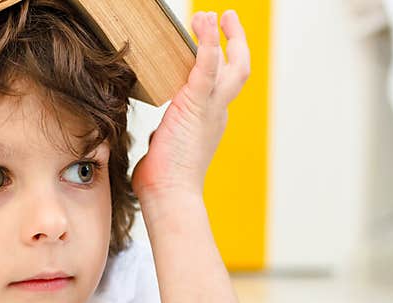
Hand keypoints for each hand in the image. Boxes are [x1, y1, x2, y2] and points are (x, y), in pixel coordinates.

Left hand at [131, 10, 249, 204]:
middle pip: (237, 70)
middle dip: (235, 43)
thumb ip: (165, 138)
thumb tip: (155, 139)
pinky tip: (205, 23)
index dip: (218, 66)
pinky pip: (206, 67)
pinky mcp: (196, 107)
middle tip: (226, 20)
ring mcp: (211, 110)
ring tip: (212, 15)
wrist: (170, 196)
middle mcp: (217, 114)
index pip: (220, 87)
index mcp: (209, 123)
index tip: (213, 51)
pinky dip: (208, 43)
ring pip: (231, 65)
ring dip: (223, 37)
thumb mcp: (166, 150)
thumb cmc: (163, 182)